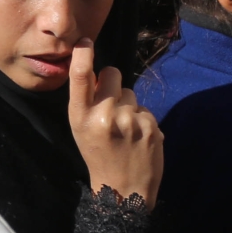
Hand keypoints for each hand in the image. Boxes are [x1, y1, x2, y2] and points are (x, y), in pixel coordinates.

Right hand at [69, 38, 161, 204]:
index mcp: (80, 117)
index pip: (80, 78)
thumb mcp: (81, 130)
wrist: (123, 190)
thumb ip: (87, 102)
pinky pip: (145, 110)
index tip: (86, 42)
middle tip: (111, 106)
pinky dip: (143, 121)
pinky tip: (138, 139)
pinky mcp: (152, 128)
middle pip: (112, 74)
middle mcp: (104, 116)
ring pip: (131, 93)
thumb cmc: (98, 155)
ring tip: (125, 130)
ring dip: (128, 105)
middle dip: (112, 83)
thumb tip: (97, 74)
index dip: (82, 55)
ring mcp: (130, 121)